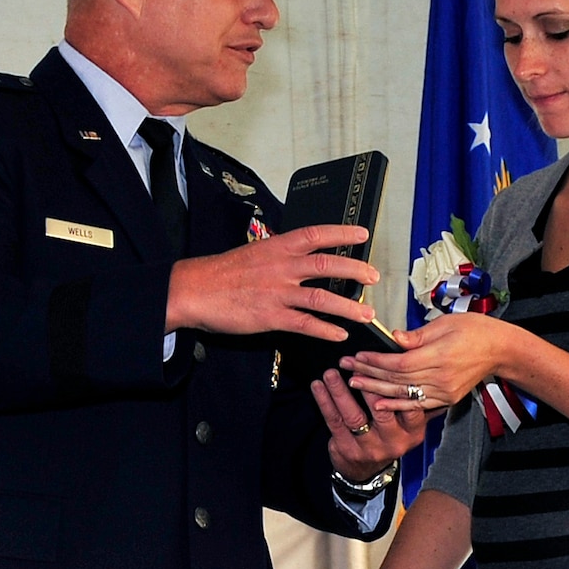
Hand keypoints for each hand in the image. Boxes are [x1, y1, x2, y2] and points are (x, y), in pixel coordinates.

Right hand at [165, 224, 379, 341]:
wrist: (195, 290)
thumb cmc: (222, 273)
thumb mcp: (254, 253)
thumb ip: (279, 256)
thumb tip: (300, 258)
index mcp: (278, 247)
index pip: (317, 235)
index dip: (342, 234)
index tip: (362, 235)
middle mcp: (282, 267)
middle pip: (328, 265)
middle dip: (355, 271)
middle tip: (373, 277)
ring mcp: (278, 292)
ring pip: (322, 298)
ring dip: (348, 307)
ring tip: (366, 314)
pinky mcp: (271, 317)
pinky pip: (306, 324)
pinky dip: (326, 330)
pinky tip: (339, 335)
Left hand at [312, 369, 428, 478]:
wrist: (367, 472)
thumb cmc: (387, 437)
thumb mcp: (407, 423)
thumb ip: (413, 400)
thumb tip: (417, 368)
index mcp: (413, 431)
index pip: (409, 405)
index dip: (396, 384)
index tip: (384, 364)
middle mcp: (394, 441)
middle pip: (381, 410)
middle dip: (367, 384)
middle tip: (355, 365)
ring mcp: (370, 448)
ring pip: (354, 415)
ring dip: (340, 391)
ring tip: (331, 373)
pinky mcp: (348, 449)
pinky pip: (335, 422)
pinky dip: (325, 402)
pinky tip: (318, 387)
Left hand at [341, 315, 533, 412]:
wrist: (499, 350)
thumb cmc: (475, 330)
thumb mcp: (446, 323)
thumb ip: (417, 335)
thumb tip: (394, 338)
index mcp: (439, 356)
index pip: (398, 362)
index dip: (375, 361)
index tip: (357, 356)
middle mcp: (440, 378)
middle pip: (397, 378)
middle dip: (369, 373)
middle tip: (346, 368)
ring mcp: (443, 391)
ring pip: (403, 393)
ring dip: (376, 390)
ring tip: (354, 384)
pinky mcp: (446, 399)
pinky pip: (417, 405)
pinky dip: (397, 404)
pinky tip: (378, 404)